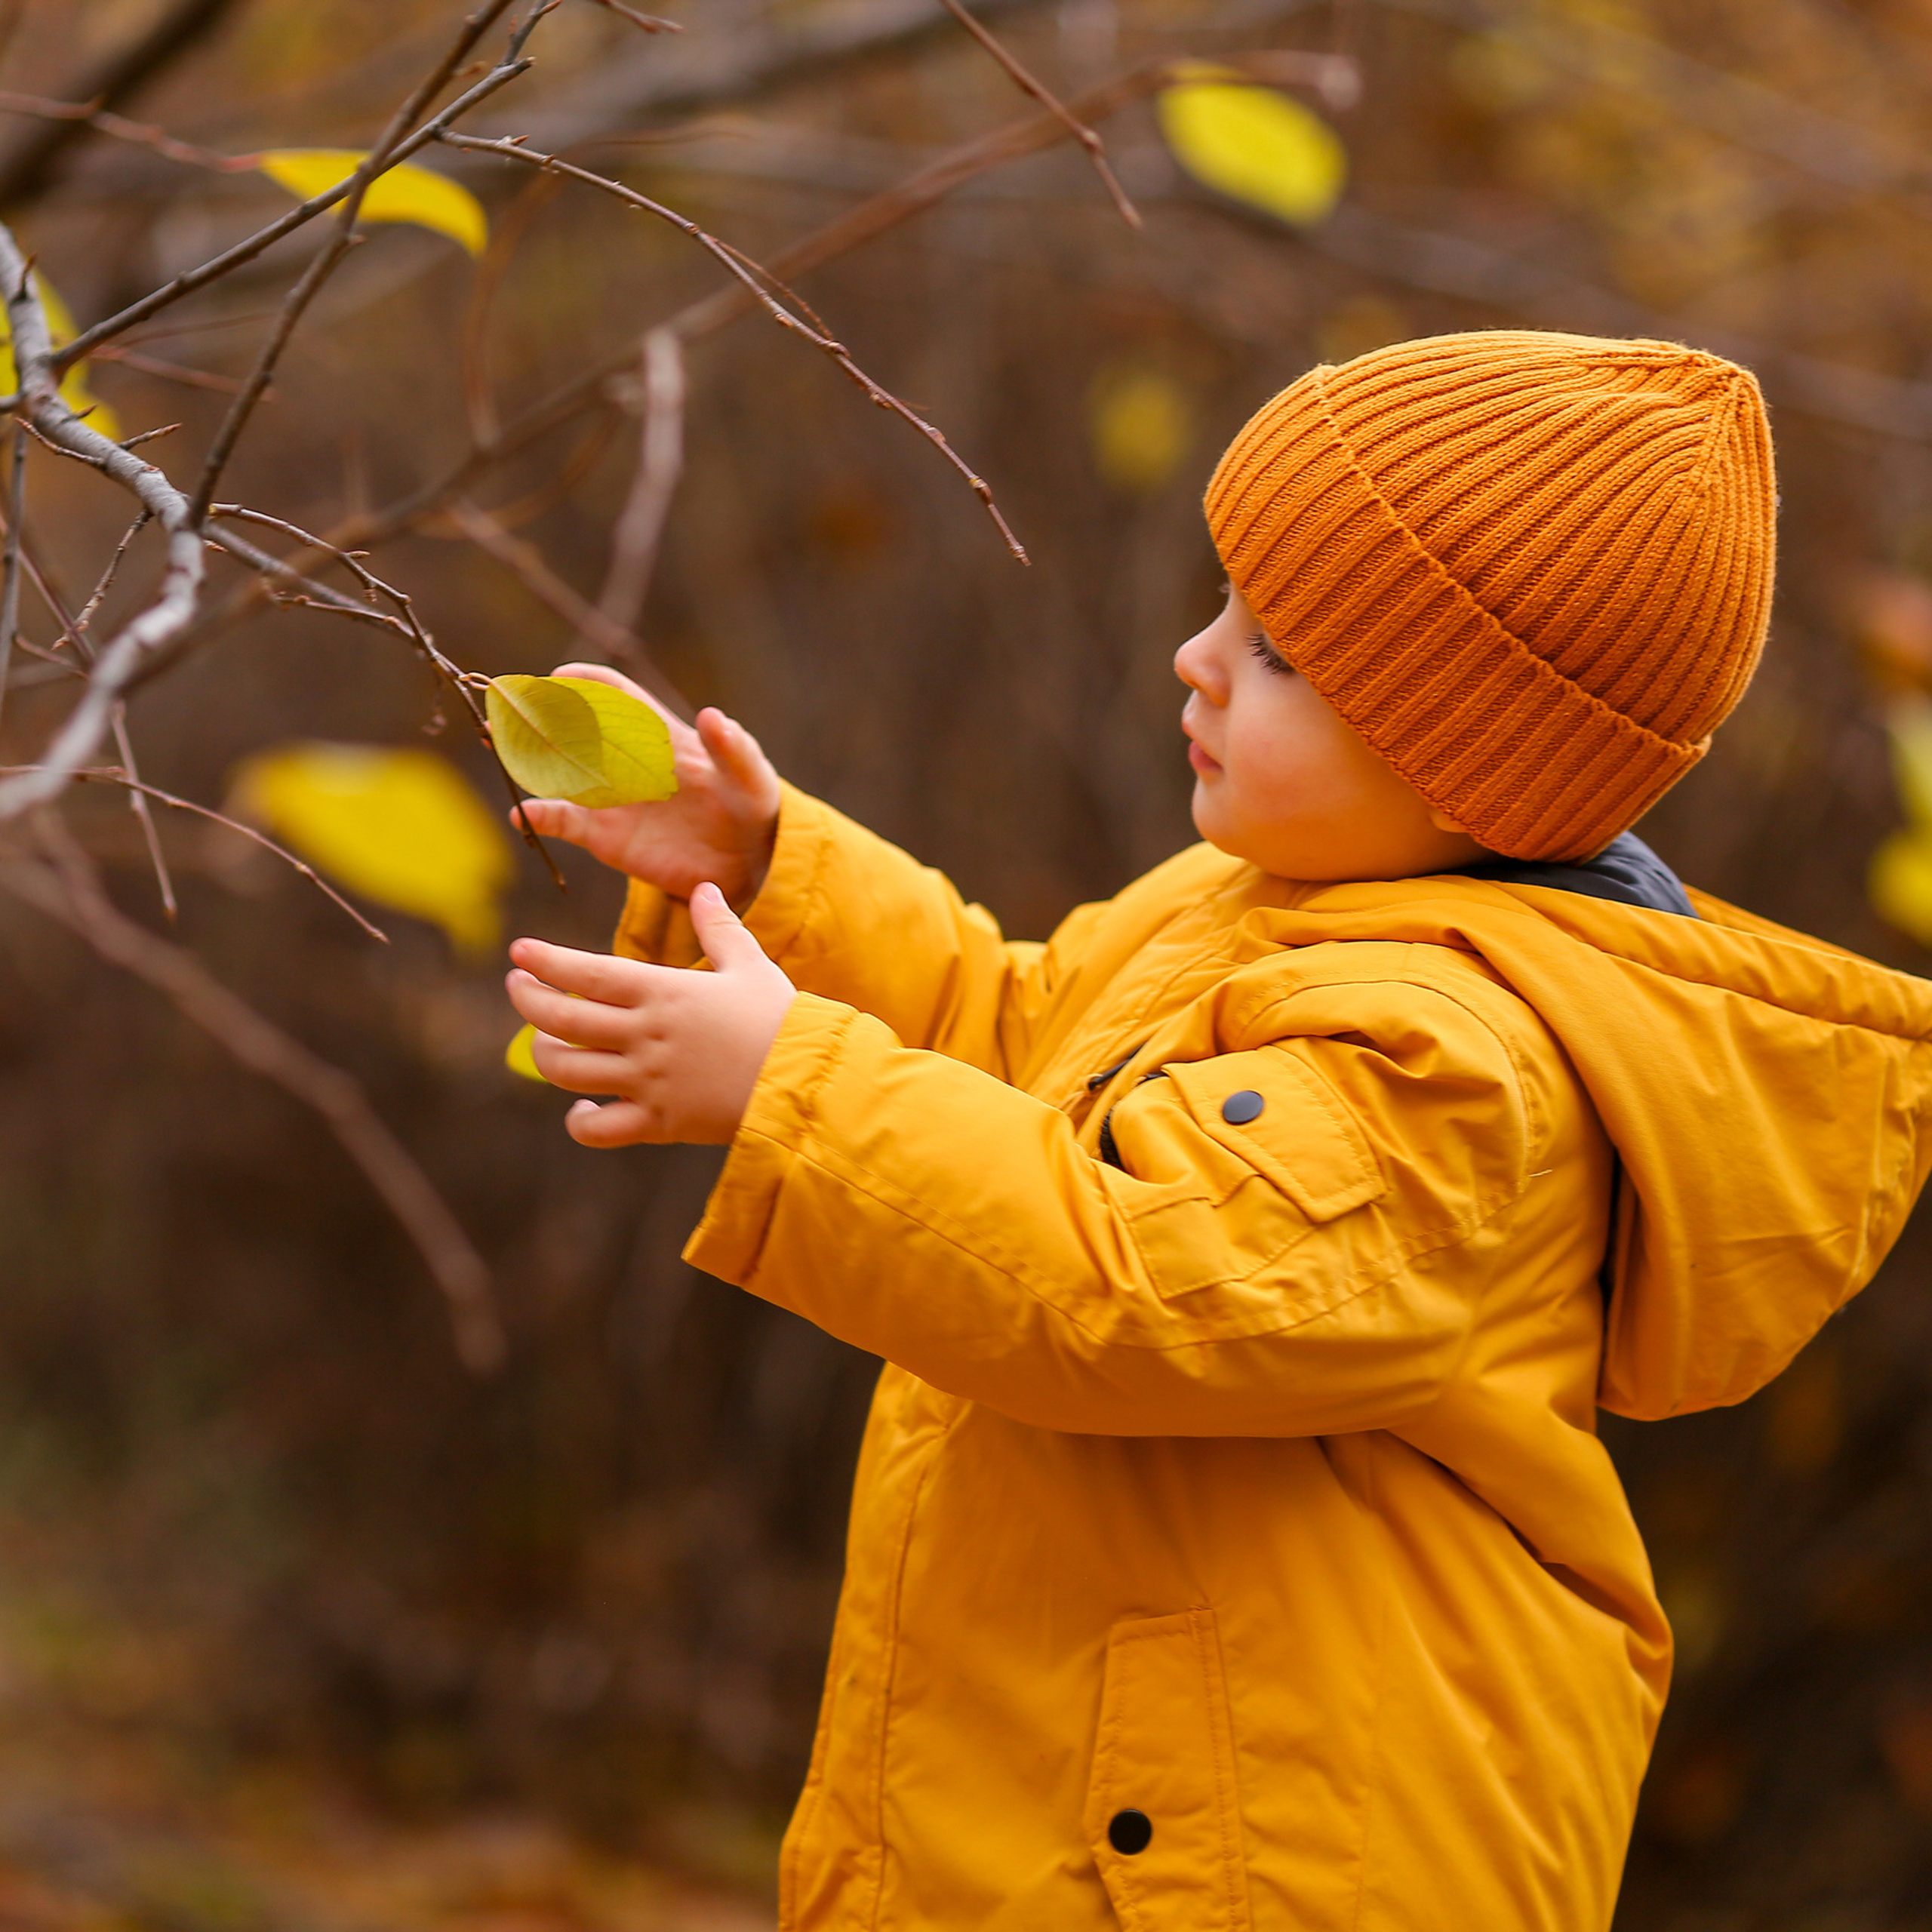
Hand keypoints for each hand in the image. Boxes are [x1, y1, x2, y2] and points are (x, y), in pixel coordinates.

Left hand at [506, 882, 796, 1145]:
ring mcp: (647, 1080)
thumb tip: (704, 887)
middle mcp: (646, 1035)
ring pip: (569, 1071)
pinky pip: (599, 1129)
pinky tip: (581, 1110)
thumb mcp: (751, 965)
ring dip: (544, 1056)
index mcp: (664, 992)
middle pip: (561, 1020)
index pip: (587, 973)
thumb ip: (720, 927)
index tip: (518, 951)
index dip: (546, 961)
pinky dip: (580, 1121)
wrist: (805, 1081)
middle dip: (527, 1000)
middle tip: (516, 986)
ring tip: (543, 1042)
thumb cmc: (781, 1019)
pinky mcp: (658, 1121)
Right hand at [512, 663, 779, 909]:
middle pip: (573, 726)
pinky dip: (540, 816)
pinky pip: (564, 821)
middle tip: (508, 701)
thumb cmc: (752, 806)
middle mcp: (626, 760)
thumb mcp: (751, 777)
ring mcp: (612, 797)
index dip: (588, 682)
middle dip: (539, 710)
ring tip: (500, 738)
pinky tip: (524, 816)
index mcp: (659, 735)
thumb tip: (712, 716)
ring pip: (557, 768)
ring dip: (526, 753)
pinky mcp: (605, 836)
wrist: (748, 863)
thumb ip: (732, 748)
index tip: (561, 676)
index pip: (618, 696)